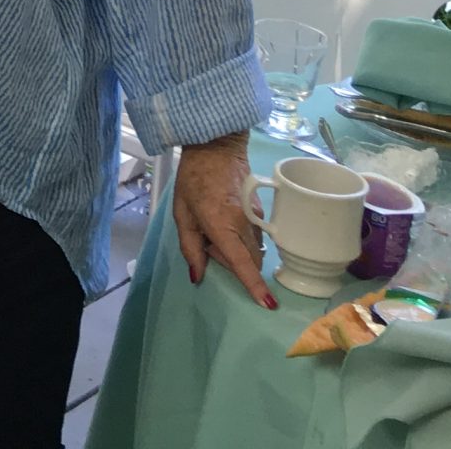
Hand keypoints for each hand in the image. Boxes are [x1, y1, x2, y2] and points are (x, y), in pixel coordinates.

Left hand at [173, 132, 277, 309]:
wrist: (217, 146)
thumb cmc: (193, 178)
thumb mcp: (182, 212)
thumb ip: (189, 247)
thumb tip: (197, 275)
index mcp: (221, 223)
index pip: (241, 262)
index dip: (254, 285)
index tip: (268, 304)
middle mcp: (244, 223)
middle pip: (249, 260)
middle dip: (232, 265)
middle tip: (208, 246)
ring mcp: (256, 216)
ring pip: (254, 250)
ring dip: (237, 252)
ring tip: (214, 231)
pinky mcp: (261, 211)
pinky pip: (255, 237)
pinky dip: (242, 240)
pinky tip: (225, 223)